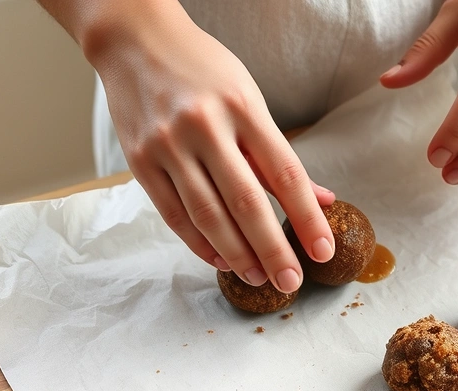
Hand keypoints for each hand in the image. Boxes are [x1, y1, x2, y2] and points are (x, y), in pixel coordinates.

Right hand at [92, 9, 333, 291]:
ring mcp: (168, 144)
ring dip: (237, 254)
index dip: (307, 218)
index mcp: (243, 108)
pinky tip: (221, 261)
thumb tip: (323, 200)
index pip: (285, 174)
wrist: (134, 40)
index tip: (323, 252)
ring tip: (259, 278)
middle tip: (291, 283)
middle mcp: (205, 127)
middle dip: (273, 249)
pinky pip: (174, 214)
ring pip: (208, 215)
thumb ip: (279, 156)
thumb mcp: (250, 101)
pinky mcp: (139, 160)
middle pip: (247, 202)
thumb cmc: (203, 71)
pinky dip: (199, 243)